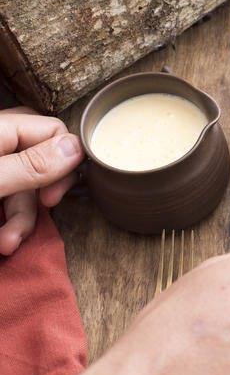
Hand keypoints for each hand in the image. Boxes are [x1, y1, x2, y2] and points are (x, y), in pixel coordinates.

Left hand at [0, 107, 83, 254]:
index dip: (62, 163)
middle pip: (40, 159)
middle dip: (40, 196)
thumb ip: (31, 166)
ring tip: (8, 244)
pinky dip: (6, 220)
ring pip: (22, 184)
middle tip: (45, 210)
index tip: (53, 196)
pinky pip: (6, 193)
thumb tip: (76, 149)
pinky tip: (1, 240)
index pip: (52, 130)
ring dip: (21, 218)